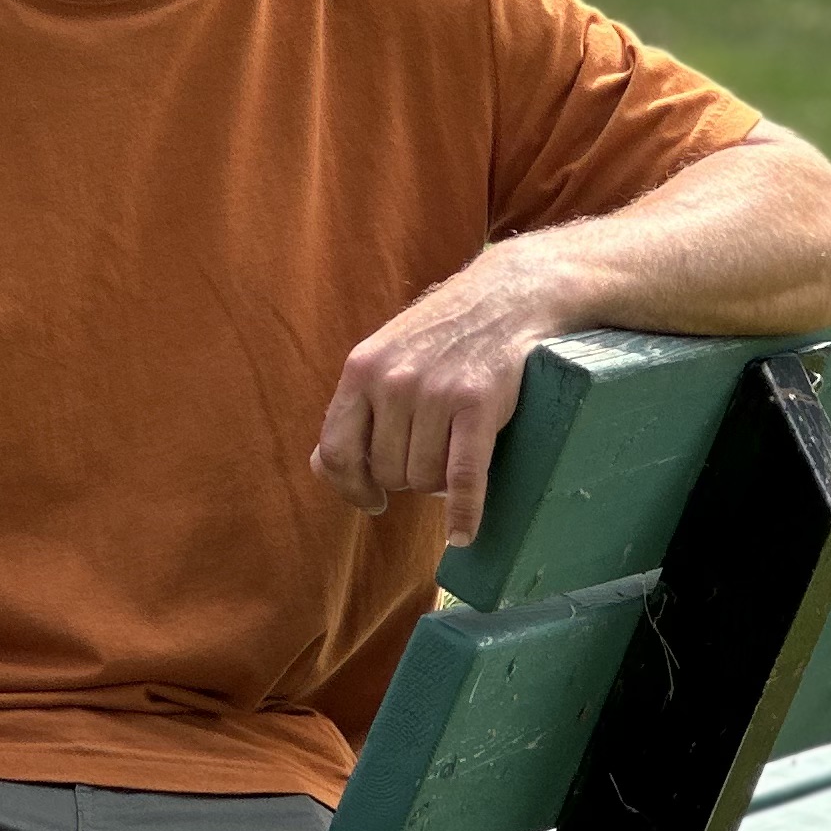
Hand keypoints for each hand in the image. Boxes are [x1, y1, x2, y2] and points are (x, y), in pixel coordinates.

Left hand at [310, 247, 564, 546]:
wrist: (507, 297)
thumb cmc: (444, 335)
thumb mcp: (385, 357)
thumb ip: (354, 409)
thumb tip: (323, 468)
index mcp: (361, 369)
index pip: (337, 452)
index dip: (352, 486)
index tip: (372, 498)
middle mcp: (393, 381)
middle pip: (388, 472)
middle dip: (409, 475)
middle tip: (433, 453)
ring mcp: (435, 392)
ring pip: (423, 479)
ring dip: (440, 482)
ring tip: (455, 452)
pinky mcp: (477, 404)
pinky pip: (462, 477)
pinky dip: (463, 512)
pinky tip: (462, 534)